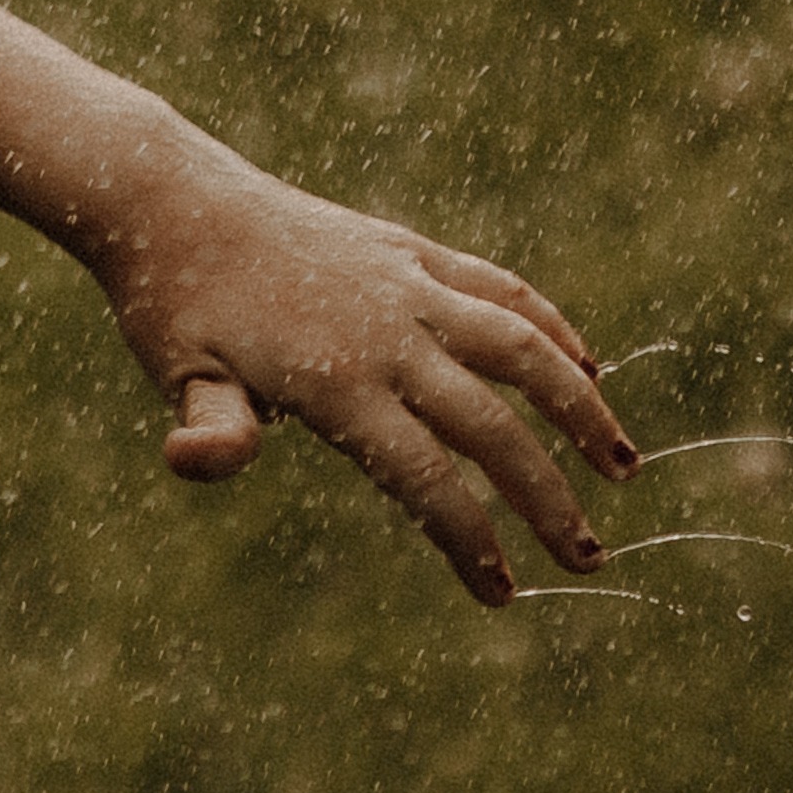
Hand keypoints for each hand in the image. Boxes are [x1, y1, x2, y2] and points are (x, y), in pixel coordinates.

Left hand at [88, 155, 640, 606]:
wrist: (169, 199)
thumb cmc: (170, 303)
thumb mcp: (179, 373)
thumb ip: (210, 427)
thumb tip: (196, 459)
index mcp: (335, 382)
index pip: (424, 476)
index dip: (468, 538)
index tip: (503, 593)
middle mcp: (386, 333)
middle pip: (490, 425)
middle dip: (546, 496)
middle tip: (587, 559)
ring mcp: (405, 286)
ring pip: (521, 348)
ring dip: (580, 407)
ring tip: (624, 463)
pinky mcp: (409, 250)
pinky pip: (499, 289)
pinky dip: (550, 327)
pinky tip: (585, 366)